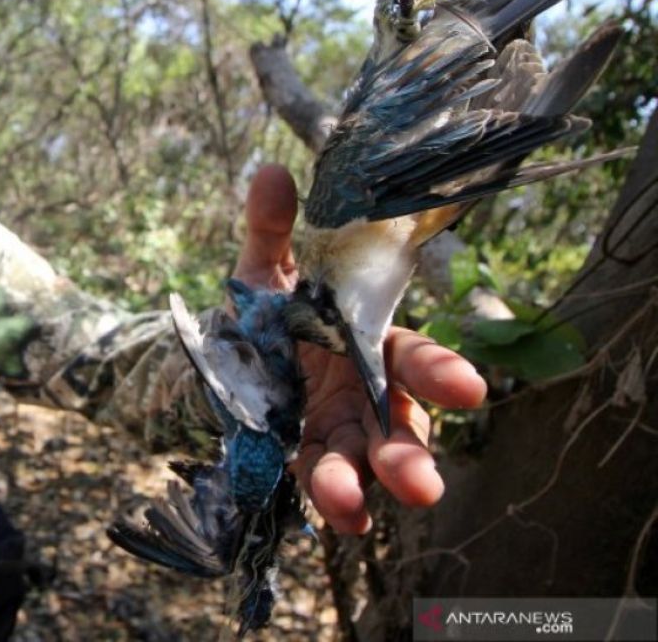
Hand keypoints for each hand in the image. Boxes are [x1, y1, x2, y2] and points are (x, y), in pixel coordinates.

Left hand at [232, 165, 486, 533]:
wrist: (222, 354)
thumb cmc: (264, 310)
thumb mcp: (263, 269)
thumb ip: (272, 228)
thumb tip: (270, 172)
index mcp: (367, 341)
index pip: (411, 358)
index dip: (441, 372)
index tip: (470, 389)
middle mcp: (363, 392)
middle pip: (398, 426)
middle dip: (409, 454)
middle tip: (419, 482)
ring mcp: (336, 430)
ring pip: (363, 464)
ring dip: (362, 487)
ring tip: (351, 509)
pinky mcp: (304, 457)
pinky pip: (321, 481)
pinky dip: (331, 502)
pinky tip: (340, 520)